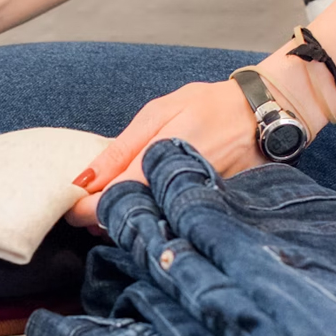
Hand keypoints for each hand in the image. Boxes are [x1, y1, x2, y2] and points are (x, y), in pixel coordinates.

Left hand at [65, 79, 266, 228]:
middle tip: (92, 202)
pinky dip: (152, 219)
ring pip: (146, 229)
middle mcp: (173, 193)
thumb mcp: (157, 114)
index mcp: (155, 166)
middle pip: (123, 225)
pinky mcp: (204, 214)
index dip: (81, 210)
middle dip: (100, 219)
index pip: (106, 204)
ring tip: (119, 200)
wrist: (265, 114)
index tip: (71, 205)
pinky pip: (169, 225)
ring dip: (126, 220)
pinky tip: (148, 204)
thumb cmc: (209, 106)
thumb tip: (84, 180)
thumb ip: (119, 150)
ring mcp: (190, 207)